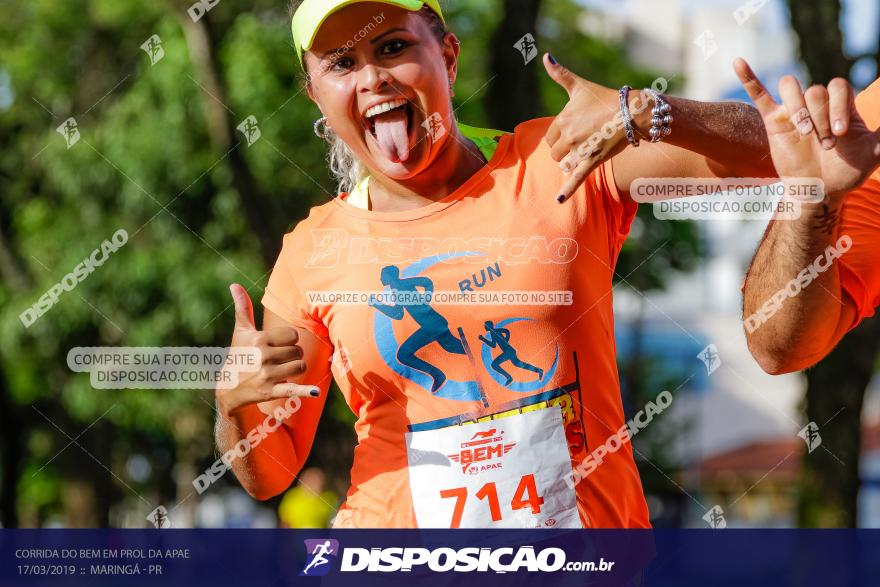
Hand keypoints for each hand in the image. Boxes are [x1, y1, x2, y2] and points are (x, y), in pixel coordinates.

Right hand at [215, 283, 317, 418]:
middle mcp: (263, 356)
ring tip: (283, 371)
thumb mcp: (241, 332)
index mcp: (259, 340)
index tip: (278, 345)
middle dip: (293, 355)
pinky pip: (293, 389)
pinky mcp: (271, 392)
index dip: (289, 340)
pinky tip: (314, 392)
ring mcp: (267, 375)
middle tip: (279, 360)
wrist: (229, 388)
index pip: (293, 335)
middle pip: (298, 351)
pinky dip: (304, 391)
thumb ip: (242, 308)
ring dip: (296, 369)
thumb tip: (234, 284)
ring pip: (301, 367)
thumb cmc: (239, 355)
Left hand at [543, 54, 629, 201]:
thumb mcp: (579, 87)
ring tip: (584, 152)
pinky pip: (576, 178)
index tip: (573, 131)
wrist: (632, 113)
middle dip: (564, 150)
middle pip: (555, 153)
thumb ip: (560, 75)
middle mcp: (568, 136)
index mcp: (563, 120)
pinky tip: (558, 200)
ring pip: (564, 163)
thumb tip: (545, 57)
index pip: (550, 137)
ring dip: (570, 161)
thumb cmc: (605, 98)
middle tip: (580, 142)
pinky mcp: (592, 161)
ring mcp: (580, 150)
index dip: (560, 137)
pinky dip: (566, 190)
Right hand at [734, 58, 879, 197]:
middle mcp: (817, 103)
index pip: (838, 86)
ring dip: (798, 109)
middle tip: (824, 144)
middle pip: (814, 89)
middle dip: (820, 118)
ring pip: (790, 87)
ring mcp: (793, 110)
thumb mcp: (874, 152)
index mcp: (840, 104)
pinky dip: (748, 77)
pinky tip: (738, 62)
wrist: (821, 190)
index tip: (840, 133)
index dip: (838, 107)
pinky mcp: (773, 120)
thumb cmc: (847, 171)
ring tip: (803, 133)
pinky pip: (758, 95)